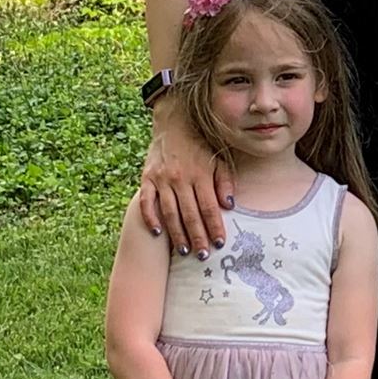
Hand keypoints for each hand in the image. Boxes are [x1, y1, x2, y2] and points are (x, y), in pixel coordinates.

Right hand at [139, 106, 233, 253]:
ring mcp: (162, 179)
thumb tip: (230, 205)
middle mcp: (180, 178)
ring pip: (170, 212)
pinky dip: (151, 218)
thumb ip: (224, 182)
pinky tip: (157, 233)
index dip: (215, 227)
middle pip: (190, 214)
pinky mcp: (147, 178)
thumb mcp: (219, 159)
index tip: (220, 243)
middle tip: (203, 255)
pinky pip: (147, 202)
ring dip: (177, 233)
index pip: (209, 207)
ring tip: (184, 251)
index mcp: (200, 174)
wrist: (174, 123)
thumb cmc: (200, 145)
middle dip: (198, 237)